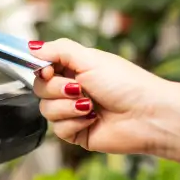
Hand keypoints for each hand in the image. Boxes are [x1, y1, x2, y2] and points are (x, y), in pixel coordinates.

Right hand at [28, 39, 166, 153]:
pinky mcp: (76, 133)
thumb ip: (58, 50)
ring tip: (90, 105)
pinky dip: (74, 123)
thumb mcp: (90, 58)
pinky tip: (93, 119)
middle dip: (57, 89)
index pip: (43, 67)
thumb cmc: (126, 84)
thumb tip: (32, 46)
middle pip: (40, 89)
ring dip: (67, 107)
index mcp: (75, 69)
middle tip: (78, 88)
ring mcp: (73, 112)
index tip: (48, 70)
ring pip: (46, 110)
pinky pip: (58, 129)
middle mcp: (72, 89)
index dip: (41, 69)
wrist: (147, 116)